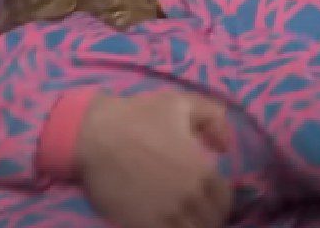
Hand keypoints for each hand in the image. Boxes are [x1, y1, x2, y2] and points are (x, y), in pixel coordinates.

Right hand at [77, 92, 233, 227]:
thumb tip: (225, 147)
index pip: (224, 201)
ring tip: (179, 216)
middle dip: (205, 216)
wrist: (94, 135)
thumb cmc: (138, 116)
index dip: (219, 200)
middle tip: (194, 209)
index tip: (209, 197)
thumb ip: (213, 120)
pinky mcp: (140, 225)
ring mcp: (164, 216)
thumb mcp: (182, 104)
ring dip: (188, 225)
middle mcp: (188, 199)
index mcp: (202, 172)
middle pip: (209, 222)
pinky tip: (162, 221)